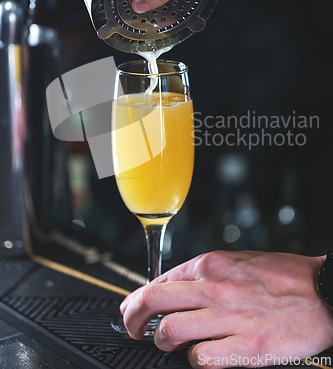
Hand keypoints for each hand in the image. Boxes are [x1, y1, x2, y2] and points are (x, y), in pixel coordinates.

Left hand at [120, 251, 332, 367]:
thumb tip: (176, 287)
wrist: (323, 292)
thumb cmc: (282, 276)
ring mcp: (228, 318)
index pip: (160, 280)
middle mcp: (215, 287)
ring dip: (161, 340)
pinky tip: (198, 356)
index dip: (139, 296)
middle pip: (154, 301)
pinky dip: (192, 359)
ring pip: (170, 330)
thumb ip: (206, 274)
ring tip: (165, 343)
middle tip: (131, 326)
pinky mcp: (245, 347)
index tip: (133, 307)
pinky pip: (200, 358)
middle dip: (133, 316)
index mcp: (212, 265)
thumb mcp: (238, 261)